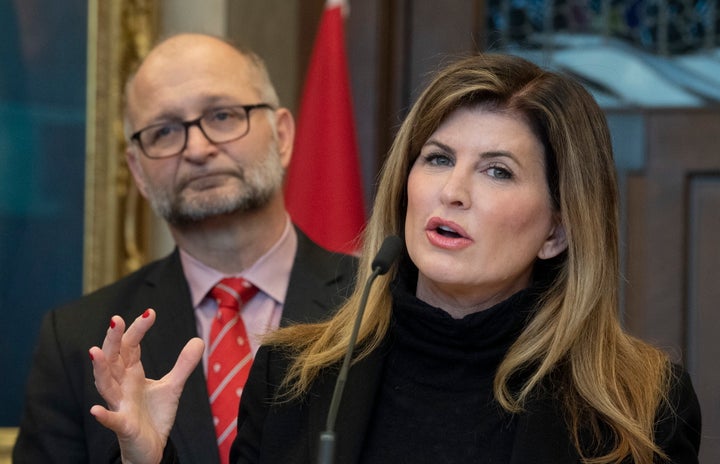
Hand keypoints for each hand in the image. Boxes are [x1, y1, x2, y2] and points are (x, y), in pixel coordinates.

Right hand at [89, 309, 203, 463]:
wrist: (151, 448)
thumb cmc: (154, 416)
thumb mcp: (173, 387)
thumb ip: (183, 364)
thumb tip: (199, 340)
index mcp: (132, 374)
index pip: (131, 346)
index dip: (138, 329)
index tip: (150, 312)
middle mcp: (122, 386)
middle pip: (114, 359)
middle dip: (113, 340)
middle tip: (116, 320)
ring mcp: (120, 406)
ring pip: (106, 385)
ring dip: (100, 370)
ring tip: (94, 352)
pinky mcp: (124, 427)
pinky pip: (112, 420)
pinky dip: (104, 416)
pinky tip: (96, 411)